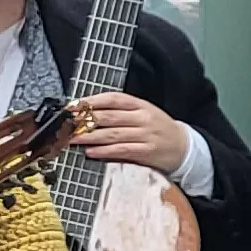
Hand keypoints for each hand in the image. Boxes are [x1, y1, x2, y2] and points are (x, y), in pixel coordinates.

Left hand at [70, 92, 191, 176]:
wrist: (184, 147)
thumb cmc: (158, 129)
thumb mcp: (143, 113)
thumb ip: (119, 112)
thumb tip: (88, 112)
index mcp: (140, 105)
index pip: (113, 99)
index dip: (91, 101)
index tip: (74, 105)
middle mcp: (143, 118)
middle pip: (109, 116)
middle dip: (84, 120)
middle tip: (67, 123)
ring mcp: (145, 135)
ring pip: (112, 134)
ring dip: (89, 137)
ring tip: (72, 138)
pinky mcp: (146, 152)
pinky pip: (121, 150)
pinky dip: (104, 151)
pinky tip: (91, 152)